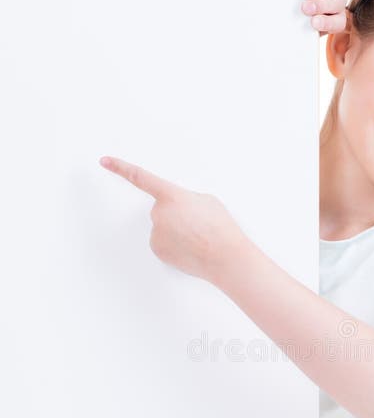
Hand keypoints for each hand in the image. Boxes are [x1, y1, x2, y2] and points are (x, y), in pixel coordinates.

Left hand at [99, 156, 246, 284]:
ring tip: (197, 238)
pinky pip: (162, 242)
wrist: (225, 256)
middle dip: (176, 215)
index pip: (140, 177)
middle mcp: (158, 213)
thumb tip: (177, 208)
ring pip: (162, 227)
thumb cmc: (220, 228)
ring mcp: (156, 233)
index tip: (105, 161)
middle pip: (161, 209)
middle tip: (197, 224)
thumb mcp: (206, 200)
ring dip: (176, 231)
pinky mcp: (157, 249)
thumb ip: (185, 198)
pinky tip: (190, 248)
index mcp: (171, 196)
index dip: (120, 168)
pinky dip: (174, 245)